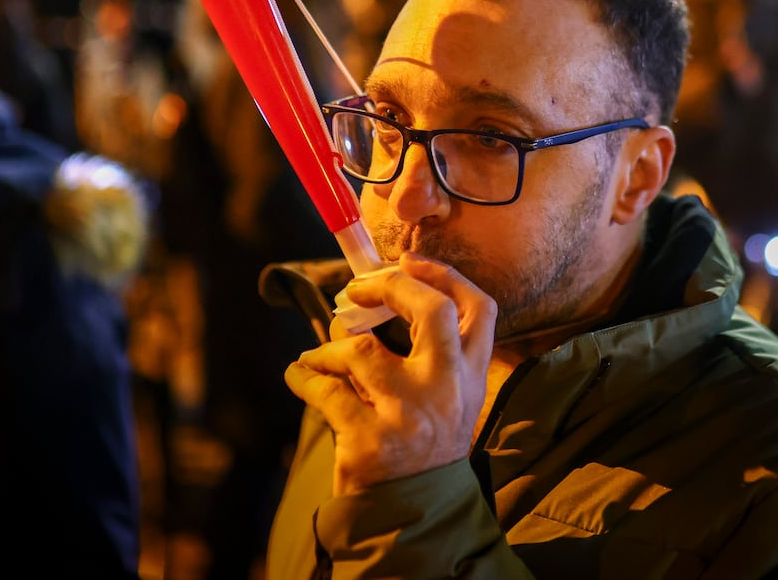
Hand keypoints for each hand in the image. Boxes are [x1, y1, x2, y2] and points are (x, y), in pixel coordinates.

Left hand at [284, 252, 496, 495]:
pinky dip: (303, 376)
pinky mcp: (369, 439)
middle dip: (388, 286)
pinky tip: (299, 376)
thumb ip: (430, 353)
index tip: (409, 261)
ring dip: (328, 347)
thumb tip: (375, 296)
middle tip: (356, 290)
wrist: (417, 515)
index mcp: (471, 377)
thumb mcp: (448, 399)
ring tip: (316, 356)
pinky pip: (325, 389)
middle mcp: (447, 390)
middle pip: (431, 309)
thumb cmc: (425, 445)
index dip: (444, 274)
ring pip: (359, 350)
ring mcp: (409, 415)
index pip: (479, 308)